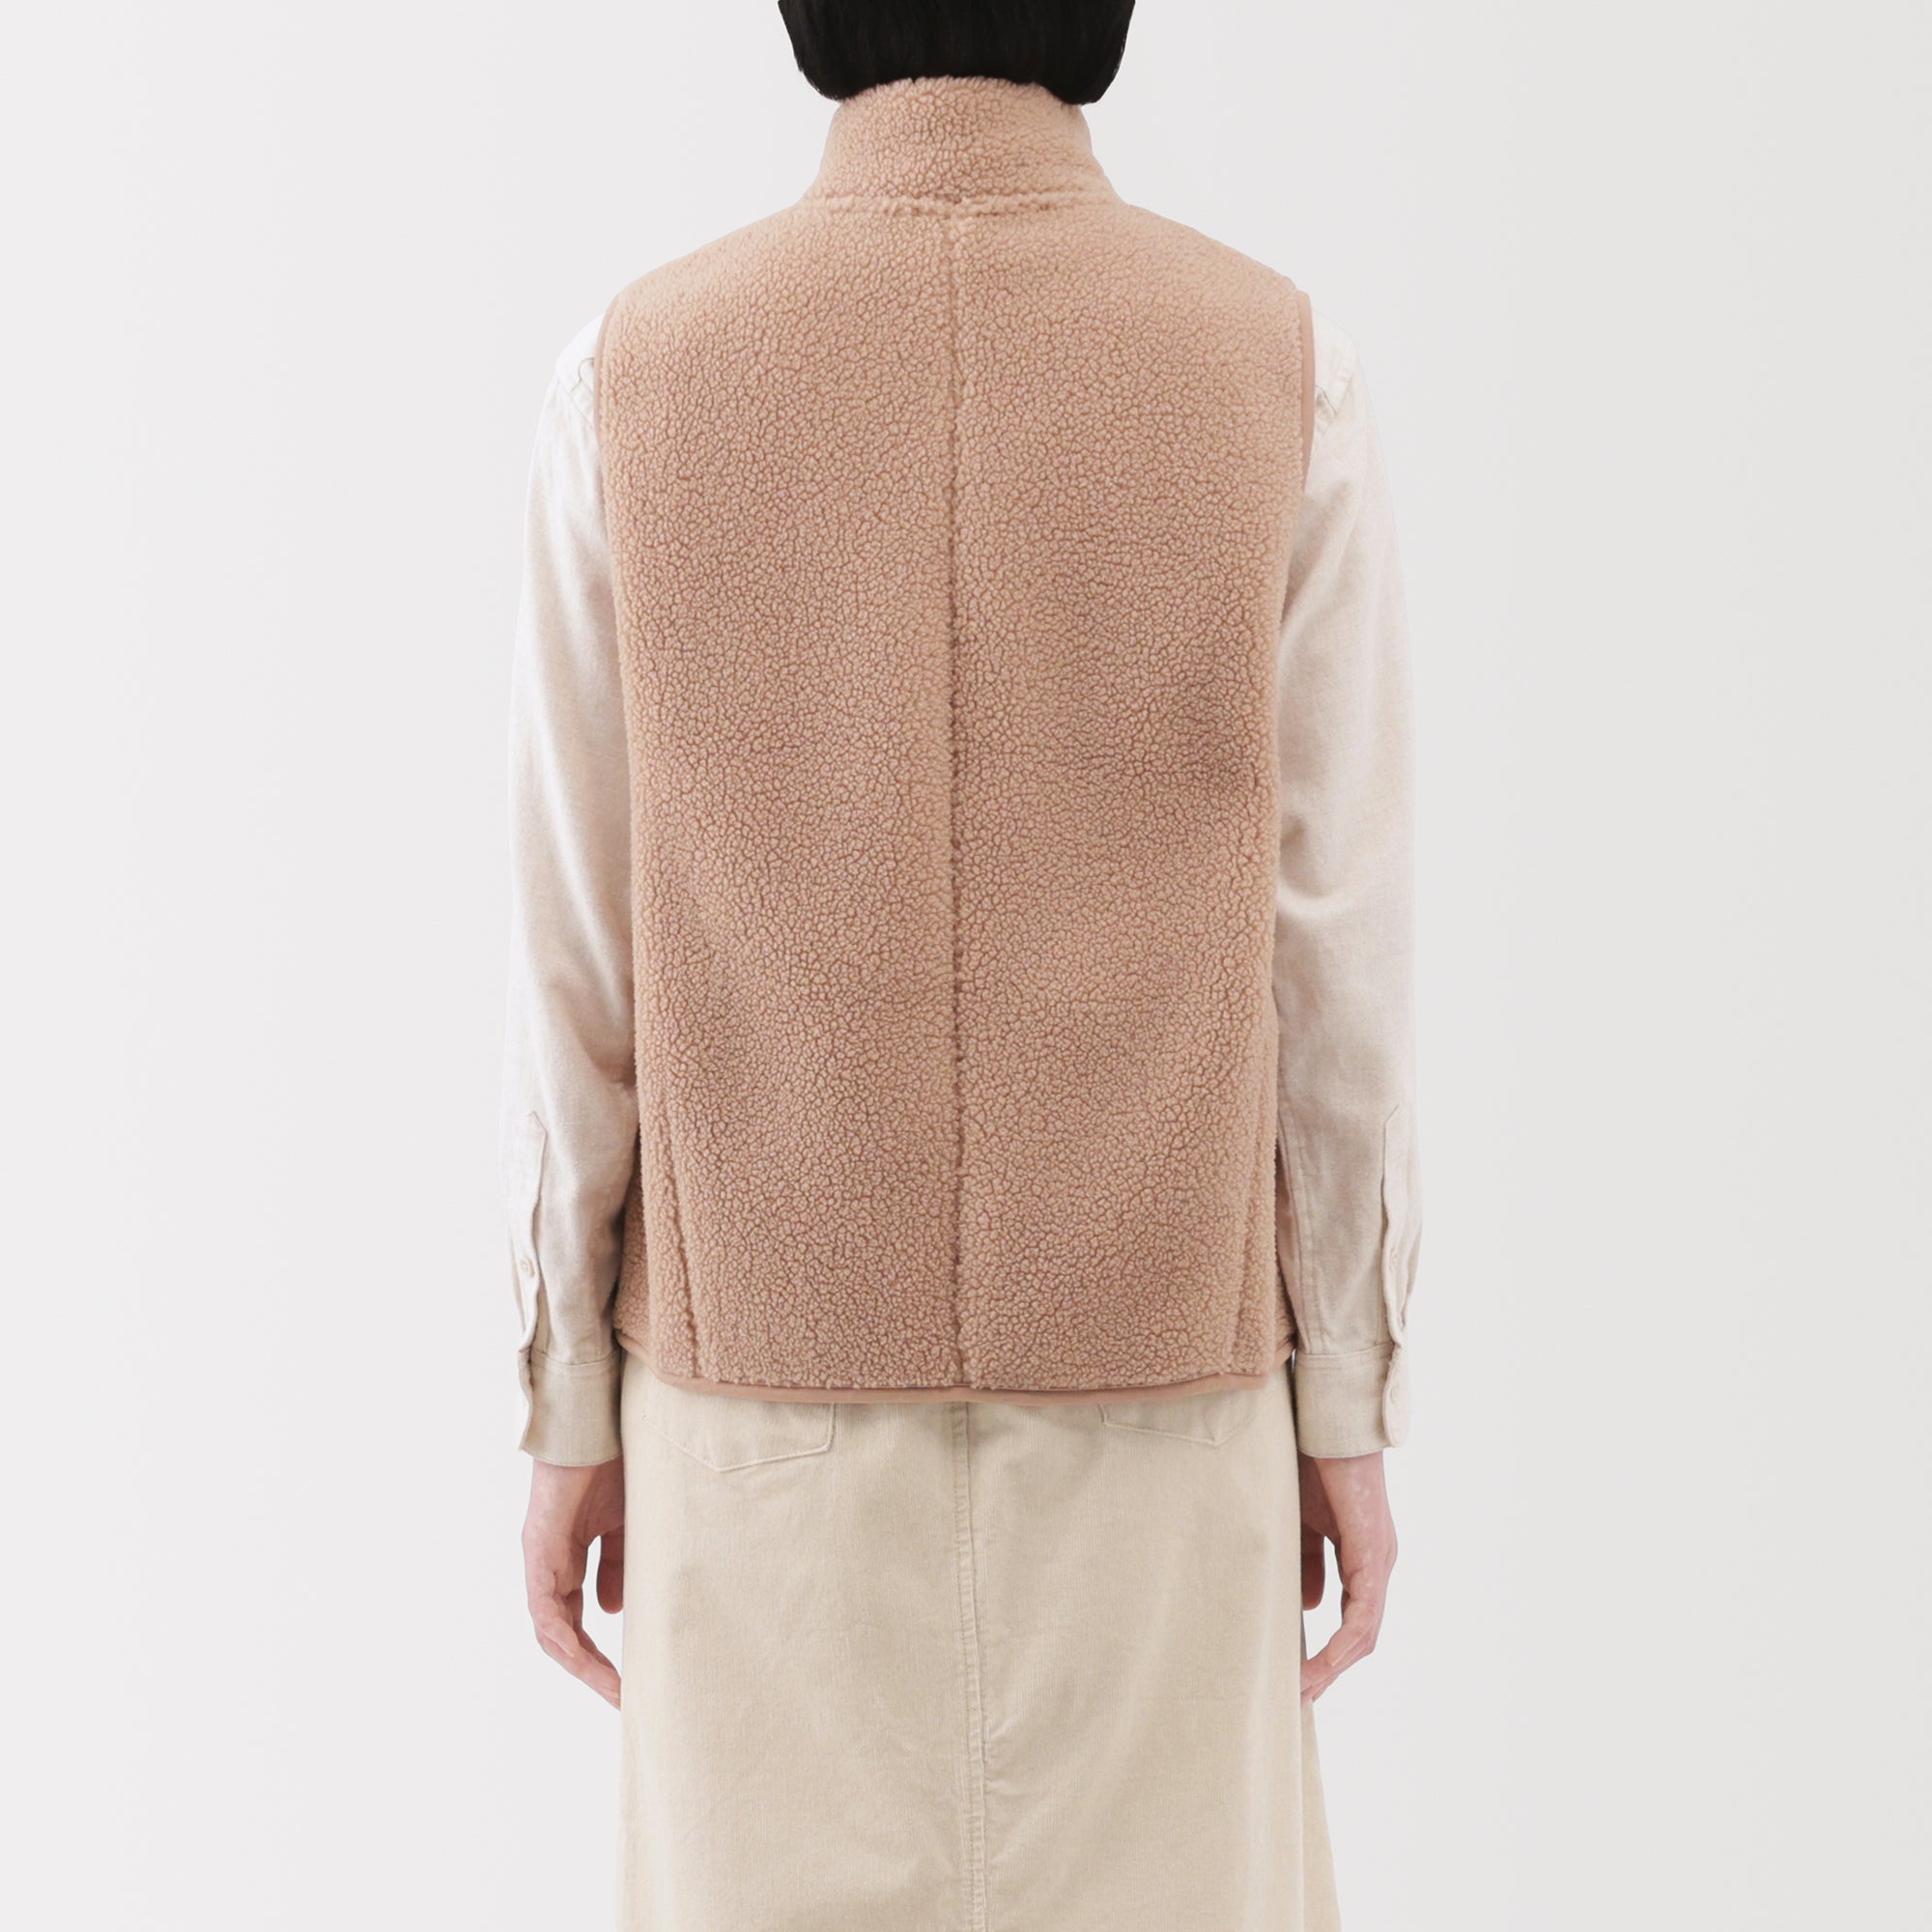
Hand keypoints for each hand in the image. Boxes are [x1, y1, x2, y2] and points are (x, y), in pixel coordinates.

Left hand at [522, 1457, 625, 1707]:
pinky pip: (545, 1608)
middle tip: (621, 1697)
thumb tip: (611, 1611)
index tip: (626, 1683)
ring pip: (550, 1630)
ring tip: (611, 1688)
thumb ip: (616, 1566)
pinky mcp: (539, 1549)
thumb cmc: (612, 1464)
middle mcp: (549, 1564)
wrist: (598, 1422)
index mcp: (568, 1558)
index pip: (575, 1621)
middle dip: (590, 1670)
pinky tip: (584, 1656)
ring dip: (580, 1664)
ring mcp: (540, 1559)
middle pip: (561, 1634)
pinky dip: (563, 1637)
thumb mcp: (624, 1525)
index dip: (597, 1655)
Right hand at [1298, 1450, 1395, 1700]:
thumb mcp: (1301, 1522)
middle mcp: (1378, 1562)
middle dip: (1332, 1669)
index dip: (1330, 1651)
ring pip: (1366, 1631)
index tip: (1300, 1677)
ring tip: (1304, 1690)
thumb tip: (1306, 1606)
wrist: (1324, 1422)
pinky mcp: (1371, 1551)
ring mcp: (1379, 1558)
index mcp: (1363, 1555)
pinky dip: (1341, 1643)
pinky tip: (1320, 1662)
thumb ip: (1307, 1561)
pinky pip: (1363, 1612)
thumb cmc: (1311, 1462)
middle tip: (1299, 1697)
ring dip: (1336, 1666)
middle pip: (1363, 1634)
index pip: (1354, 1618)